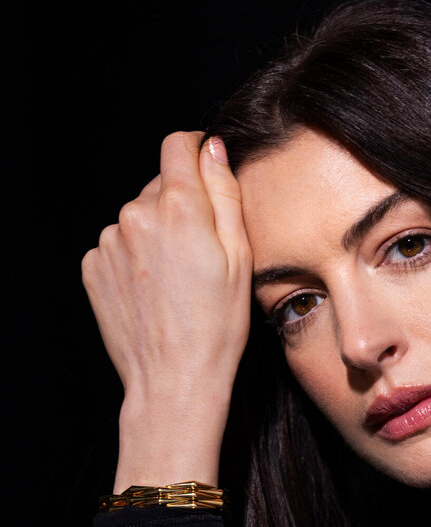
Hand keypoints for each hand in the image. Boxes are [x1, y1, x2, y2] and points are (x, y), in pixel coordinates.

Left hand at [81, 132, 252, 487]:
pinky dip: (136, 258)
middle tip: (202, 254)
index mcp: (179, 208)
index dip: (196, 153)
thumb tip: (212, 148)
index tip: (207, 172)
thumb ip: (225, 194)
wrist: (174, 381)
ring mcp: (109, 242)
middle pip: (160, 186)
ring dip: (156, 234)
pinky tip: (154, 291)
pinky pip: (119, 245)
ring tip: (177, 281)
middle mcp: (136, 215)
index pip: (178, 146)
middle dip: (181, 207)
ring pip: (138, 217)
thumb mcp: (239, 258)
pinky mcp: (94, 266)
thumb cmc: (217, 328)